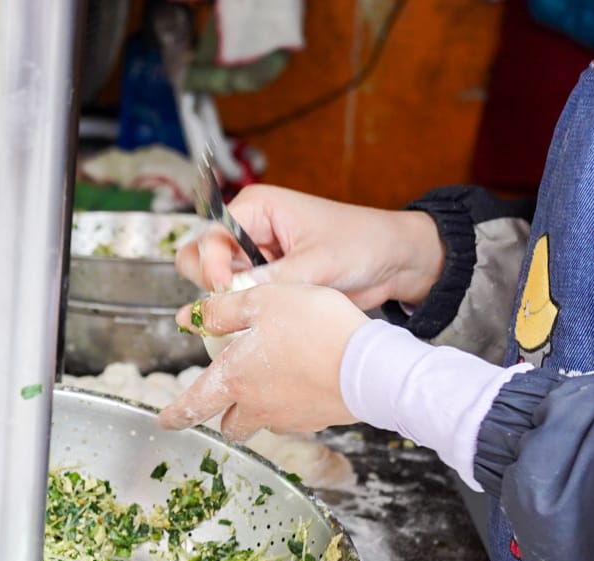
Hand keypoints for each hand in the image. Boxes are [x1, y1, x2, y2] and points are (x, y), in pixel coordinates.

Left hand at [158, 283, 369, 439]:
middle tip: (228, 396)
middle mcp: (257, 406)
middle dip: (224, 414)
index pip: (194, 405)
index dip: (176, 414)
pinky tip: (305, 381)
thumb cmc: (315, 327)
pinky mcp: (317, 421)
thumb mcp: (262, 302)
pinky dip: (292, 405)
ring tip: (272, 381)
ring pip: (263, 422)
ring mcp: (288, 418)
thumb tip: (188, 317)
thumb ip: (222, 311)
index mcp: (234, 378)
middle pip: (230, 424)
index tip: (166, 421)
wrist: (370, 365)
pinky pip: (295, 419)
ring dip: (259, 409)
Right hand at [177, 184, 443, 308]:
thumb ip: (273, 279)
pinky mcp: (265, 282)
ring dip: (225, 298)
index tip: (224, 287)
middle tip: (235, 299)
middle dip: (209, 281)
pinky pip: (238, 299)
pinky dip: (241, 311)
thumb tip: (233, 297)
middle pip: (200, 257)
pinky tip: (261, 318)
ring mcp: (254, 259)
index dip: (211, 263)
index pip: (211, 234)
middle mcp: (248, 231)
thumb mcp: (318, 261)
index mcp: (256, 208)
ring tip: (254, 308)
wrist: (394, 262)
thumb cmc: (362, 243)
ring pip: (214, 283)